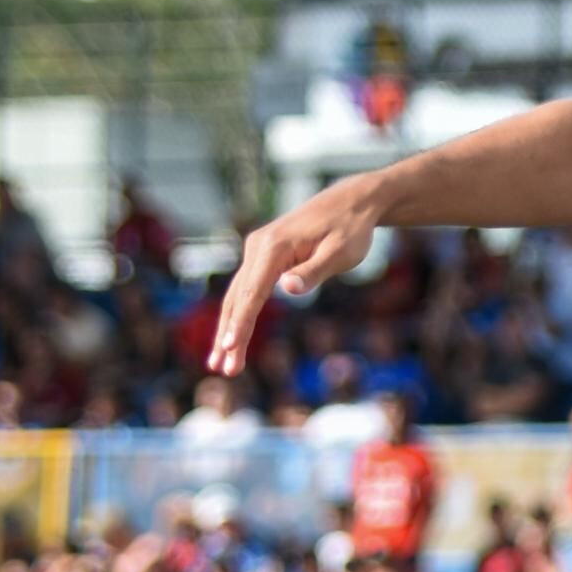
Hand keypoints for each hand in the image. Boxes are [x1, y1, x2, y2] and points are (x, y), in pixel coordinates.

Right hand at [210, 179, 387, 374]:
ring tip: (221, 362)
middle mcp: (258, 246)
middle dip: (229, 335)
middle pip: (238, 298)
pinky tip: (234, 335)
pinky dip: (239, 313)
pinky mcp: (263, 254)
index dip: (240, 324)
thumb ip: (313, 272)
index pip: (251, 293)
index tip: (228, 348)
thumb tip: (286, 288)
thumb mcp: (340, 253)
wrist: (351, 202)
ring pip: (238, 294)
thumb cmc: (350, 229)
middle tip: (223, 370)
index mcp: (274, 247)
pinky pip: (246, 288)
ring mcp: (258, 249)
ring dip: (229, 328)